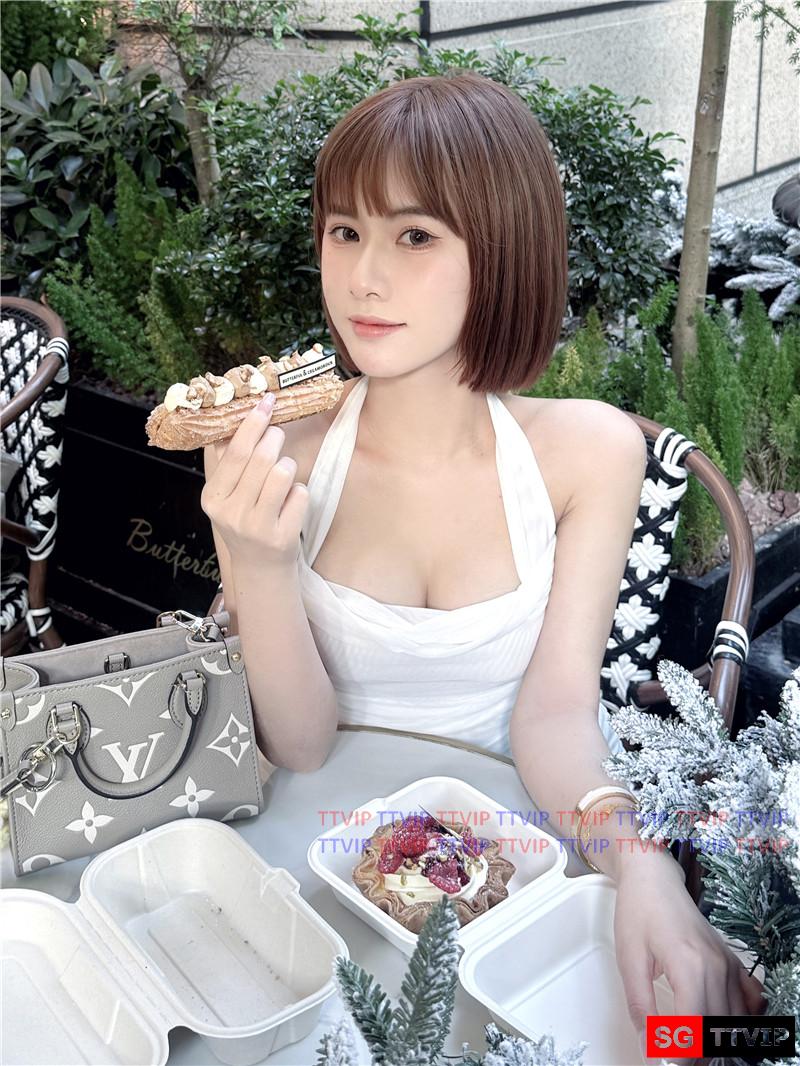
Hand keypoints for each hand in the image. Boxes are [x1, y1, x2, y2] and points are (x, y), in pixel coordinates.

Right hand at [201, 393, 308, 571]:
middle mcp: (231, 513)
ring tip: (283, 473)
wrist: (260, 567)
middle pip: (262, 459)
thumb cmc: (246, 520)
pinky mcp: (282, 536)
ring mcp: (257, 527)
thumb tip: (228, 417)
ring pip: (283, 473)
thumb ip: (226, 460)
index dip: (253, 424)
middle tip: (278, 433)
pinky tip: (290, 502)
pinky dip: (299, 491)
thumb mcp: (227, 495)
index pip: (235, 452)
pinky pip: (300, 494)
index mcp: (213, 497)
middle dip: (275, 437)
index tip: (266, 402)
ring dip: (288, 465)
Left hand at [613, 856, 765, 1063]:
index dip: (680, 1056)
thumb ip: (640, 1007)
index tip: (664, 1061)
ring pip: (735, 1023)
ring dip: (715, 1041)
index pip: (695, 1031)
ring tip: (688, 1044)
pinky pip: (750, 1002)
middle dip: (695, 1053)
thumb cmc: (639, 910)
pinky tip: (719, 1023)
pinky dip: (740, 1020)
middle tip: (672, 1055)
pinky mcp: (733, 962)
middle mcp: (718, 968)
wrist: (653, 878)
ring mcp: (730, 965)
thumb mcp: (628, 960)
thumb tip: (649, 1046)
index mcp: (690, 967)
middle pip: (717, 1032)